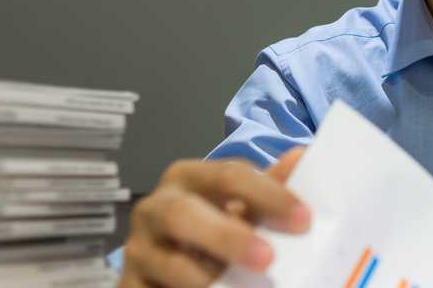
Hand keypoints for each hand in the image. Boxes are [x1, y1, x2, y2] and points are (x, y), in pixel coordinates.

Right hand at [119, 147, 309, 287]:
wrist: (165, 263)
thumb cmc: (211, 224)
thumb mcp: (238, 203)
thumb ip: (269, 186)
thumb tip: (302, 157)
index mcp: (187, 177)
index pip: (228, 176)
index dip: (268, 195)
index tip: (303, 219)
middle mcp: (155, 208)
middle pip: (185, 215)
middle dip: (228, 237)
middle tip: (267, 259)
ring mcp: (137, 251)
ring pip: (170, 264)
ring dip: (207, 279)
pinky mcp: (129, 286)